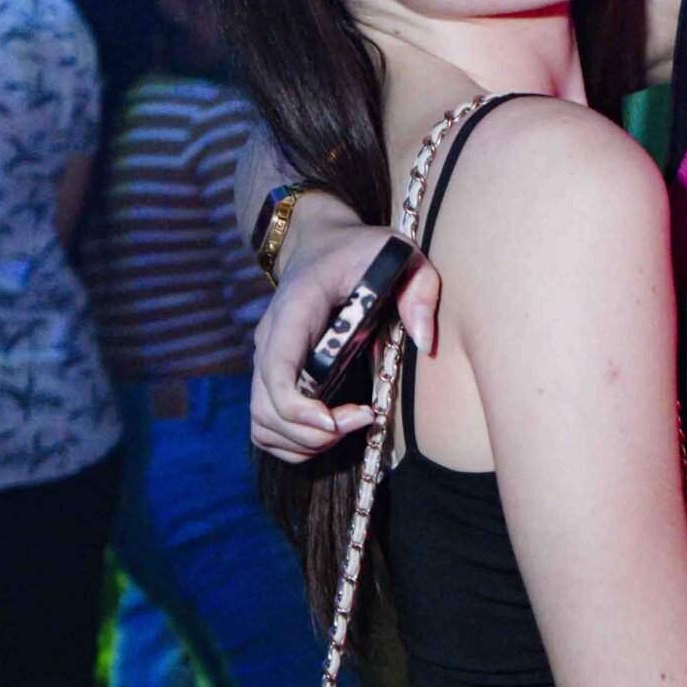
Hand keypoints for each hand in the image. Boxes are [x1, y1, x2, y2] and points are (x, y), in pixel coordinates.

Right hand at [251, 216, 440, 459]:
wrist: (320, 244)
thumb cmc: (360, 251)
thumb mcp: (397, 253)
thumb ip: (420, 289)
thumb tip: (425, 341)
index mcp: (295, 310)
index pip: (276, 370)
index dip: (300, 409)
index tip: (339, 421)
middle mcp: (270, 340)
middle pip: (266, 410)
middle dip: (312, 434)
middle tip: (361, 420)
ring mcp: (266, 361)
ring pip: (262, 424)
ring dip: (303, 443)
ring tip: (346, 427)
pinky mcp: (271, 376)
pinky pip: (266, 426)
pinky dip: (293, 442)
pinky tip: (331, 430)